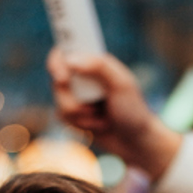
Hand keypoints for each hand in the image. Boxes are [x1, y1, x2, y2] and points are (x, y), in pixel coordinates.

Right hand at [47, 47, 180, 179]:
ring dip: (79, 113)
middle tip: (85, 107)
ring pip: (60, 101)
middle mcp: (83, 77)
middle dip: (67, 95)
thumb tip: (71, 59)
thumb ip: (98, 67)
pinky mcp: (74, 115)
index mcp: (94, 63)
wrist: (135, 142)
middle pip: (57, 78)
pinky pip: (63, 117)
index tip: (61, 76)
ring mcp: (77, 96)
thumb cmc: (133, 110)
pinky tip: (98, 126)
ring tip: (100, 117)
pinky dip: (80, 124)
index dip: (57, 59)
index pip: (67, 50)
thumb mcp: (121, 84)